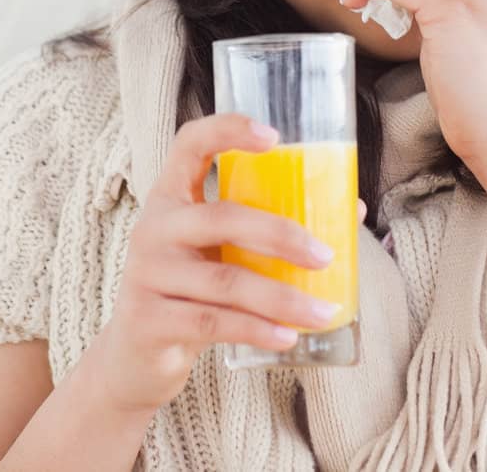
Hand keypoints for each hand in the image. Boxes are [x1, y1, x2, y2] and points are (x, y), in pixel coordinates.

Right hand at [84, 112, 363, 414]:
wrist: (135, 357)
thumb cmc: (190, 292)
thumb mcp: (218, 253)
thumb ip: (268, 232)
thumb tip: (351, 211)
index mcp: (171, 197)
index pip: (189, 144)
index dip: (227, 130)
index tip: (274, 136)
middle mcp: (153, 228)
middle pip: (221, 218)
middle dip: (280, 235)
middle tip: (325, 256)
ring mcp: (146, 274)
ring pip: (224, 280)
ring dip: (281, 297)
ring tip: (322, 311)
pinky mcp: (148, 319)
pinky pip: (213, 321)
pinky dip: (256, 329)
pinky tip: (287, 336)